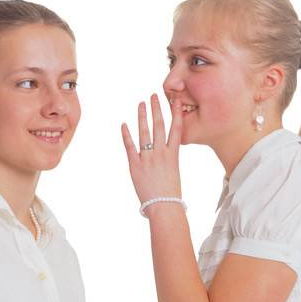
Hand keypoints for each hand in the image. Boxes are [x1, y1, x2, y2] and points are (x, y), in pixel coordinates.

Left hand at [119, 92, 182, 210]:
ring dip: (142, 116)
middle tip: (154, 95)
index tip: (174, 101)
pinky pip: (130, 147)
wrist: (163, 206)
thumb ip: (168, 158)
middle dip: (156, 109)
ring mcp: (148, 159)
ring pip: (145, 133)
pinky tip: (124, 124)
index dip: (175, 113)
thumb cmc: (170, 193)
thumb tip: (164, 150)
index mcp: (173, 155)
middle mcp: (161, 154)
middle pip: (159, 126)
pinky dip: (126, 135)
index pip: (176, 128)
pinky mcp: (135, 166)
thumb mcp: (173, 171)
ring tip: (141, 104)